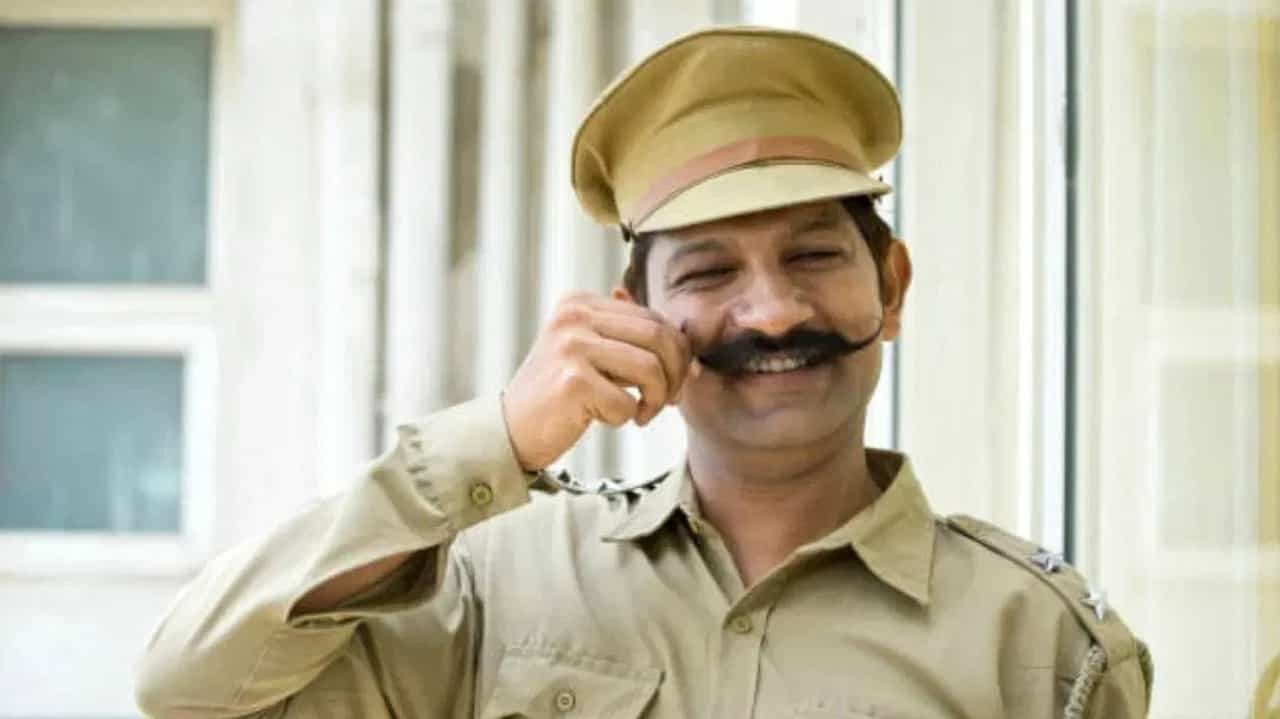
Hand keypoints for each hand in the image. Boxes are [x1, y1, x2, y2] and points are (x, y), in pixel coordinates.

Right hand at [502, 293, 691, 470]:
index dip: (678, 353)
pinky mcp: (572, 381)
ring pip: (650, 368)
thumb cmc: (560, 396)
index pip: (654, 318)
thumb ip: (632, 342)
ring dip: (656, 400)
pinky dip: (625, 417)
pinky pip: (627, 401)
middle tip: (667, 401)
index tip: (675, 382)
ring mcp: (571, 346)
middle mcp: (574, 316)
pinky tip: (605, 419)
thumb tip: (692, 355)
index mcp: (581, 302)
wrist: (511, 429)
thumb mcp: (593, 354)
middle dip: (675, 375)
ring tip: (641, 414)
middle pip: (659, 338)